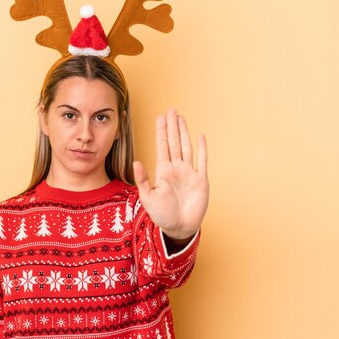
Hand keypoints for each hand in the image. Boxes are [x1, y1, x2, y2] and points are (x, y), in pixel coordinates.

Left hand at [133, 108, 208, 240]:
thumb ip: (142, 180)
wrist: (179, 228)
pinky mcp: (201, 180)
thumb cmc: (162, 215)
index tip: (160, 117)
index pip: (162, 146)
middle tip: (171, 109)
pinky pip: (202, 161)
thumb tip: (136, 162)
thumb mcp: (148, 198)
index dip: (161, 131)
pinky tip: (200, 136)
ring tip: (181, 118)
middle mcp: (176, 169)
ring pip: (186, 147)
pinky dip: (202, 149)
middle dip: (172, 126)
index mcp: (163, 171)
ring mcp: (189, 173)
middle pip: (174, 142)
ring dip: (184, 132)